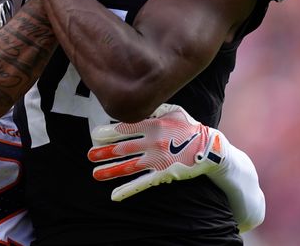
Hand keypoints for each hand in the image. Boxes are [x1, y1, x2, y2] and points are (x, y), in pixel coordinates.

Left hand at [88, 104, 225, 201]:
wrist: (210, 148)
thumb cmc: (189, 127)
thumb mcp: (173, 110)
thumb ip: (153, 108)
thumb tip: (135, 104)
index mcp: (155, 125)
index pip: (127, 128)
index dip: (110, 132)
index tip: (95, 134)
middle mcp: (154, 142)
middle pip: (124, 148)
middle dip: (105, 152)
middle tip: (89, 155)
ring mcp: (158, 160)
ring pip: (129, 166)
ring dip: (111, 171)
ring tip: (95, 174)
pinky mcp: (163, 174)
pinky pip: (142, 183)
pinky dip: (128, 190)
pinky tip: (114, 195)